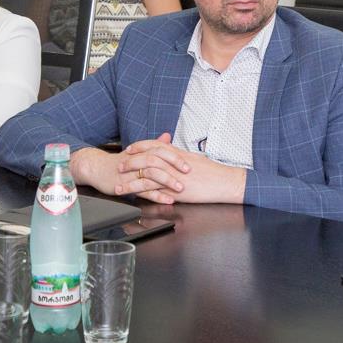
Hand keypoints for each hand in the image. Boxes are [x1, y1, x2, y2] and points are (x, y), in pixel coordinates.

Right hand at [69, 141, 180, 204]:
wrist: (97, 169)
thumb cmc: (119, 162)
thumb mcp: (136, 151)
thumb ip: (154, 144)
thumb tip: (167, 135)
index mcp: (141, 150)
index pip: (161, 150)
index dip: (175, 156)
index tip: (188, 163)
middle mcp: (136, 160)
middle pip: (157, 160)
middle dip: (173, 167)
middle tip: (187, 174)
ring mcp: (131, 173)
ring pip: (151, 175)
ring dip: (167, 182)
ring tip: (180, 189)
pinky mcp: (126, 186)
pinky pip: (144, 191)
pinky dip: (157, 195)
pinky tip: (167, 200)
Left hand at [118, 133, 246, 204]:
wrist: (223, 182)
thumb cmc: (213, 173)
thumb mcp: (195, 160)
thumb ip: (182, 157)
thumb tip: (174, 155)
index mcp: (178, 154)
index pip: (155, 145)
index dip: (141, 146)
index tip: (130, 148)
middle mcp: (173, 163)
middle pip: (146, 157)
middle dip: (131, 161)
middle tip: (119, 165)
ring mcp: (172, 176)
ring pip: (146, 174)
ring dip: (130, 180)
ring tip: (119, 185)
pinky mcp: (174, 189)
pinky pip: (154, 190)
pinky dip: (141, 192)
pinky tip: (133, 197)